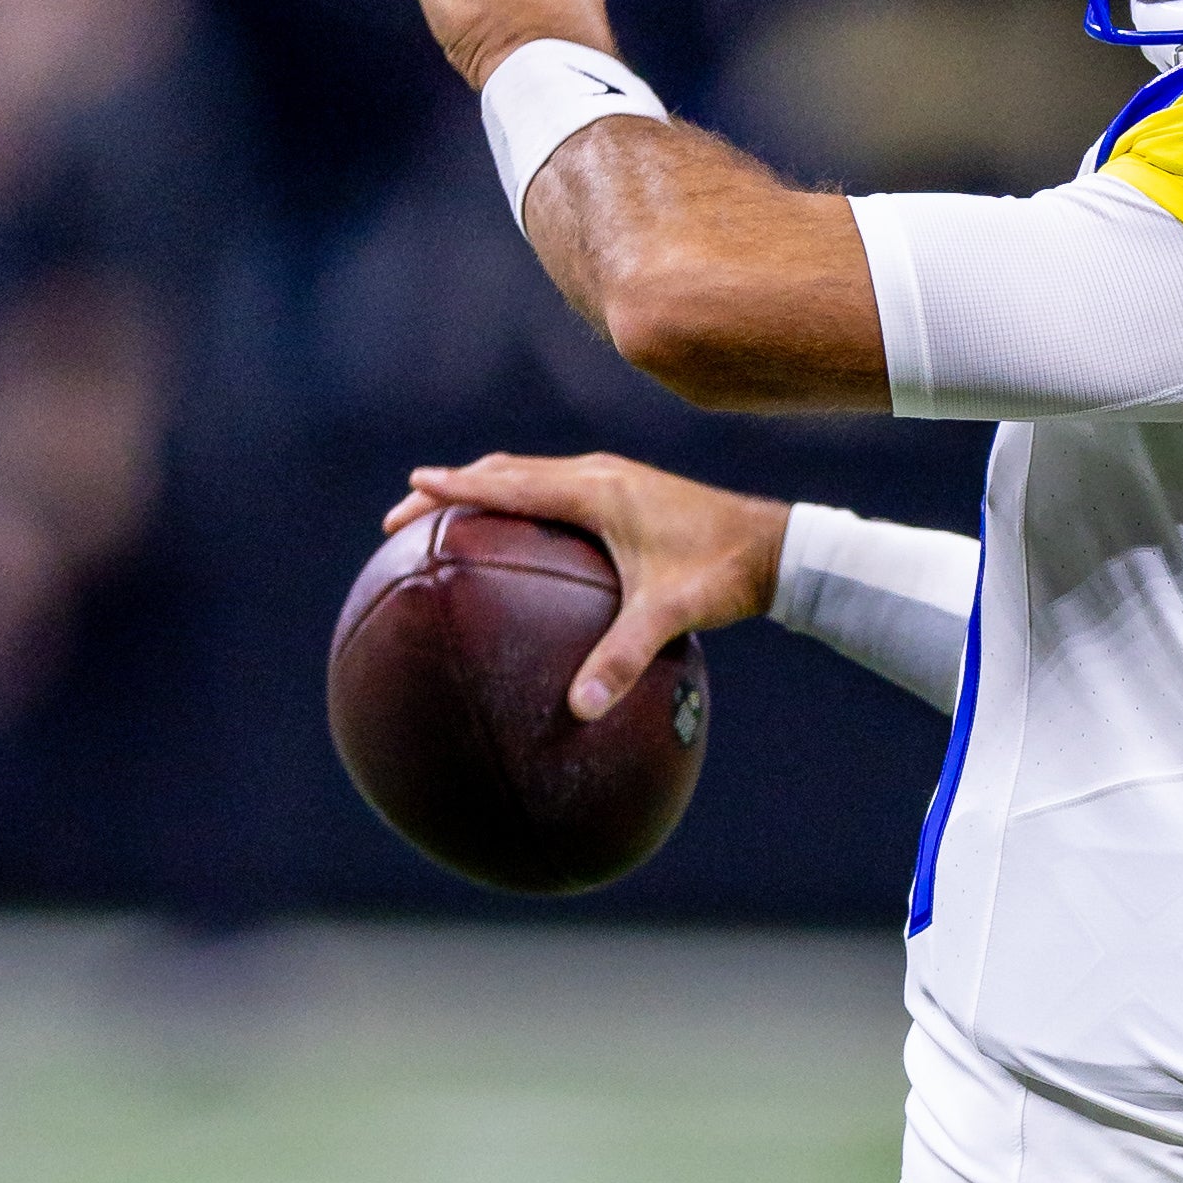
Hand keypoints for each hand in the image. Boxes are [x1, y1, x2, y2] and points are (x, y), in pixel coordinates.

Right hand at [385, 452, 789, 720]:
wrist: (776, 547)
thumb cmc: (722, 575)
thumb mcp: (669, 616)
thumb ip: (622, 660)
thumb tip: (577, 710)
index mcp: (598, 490)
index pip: (509, 483)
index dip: (457, 486)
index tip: (411, 485)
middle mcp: (600, 473)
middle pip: (508, 471)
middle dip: (456, 486)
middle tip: (406, 510)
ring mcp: (615, 478)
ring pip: (531, 474)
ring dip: (487, 486)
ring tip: (446, 513)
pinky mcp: (628, 491)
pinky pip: (555, 486)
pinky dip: (520, 496)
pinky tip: (516, 532)